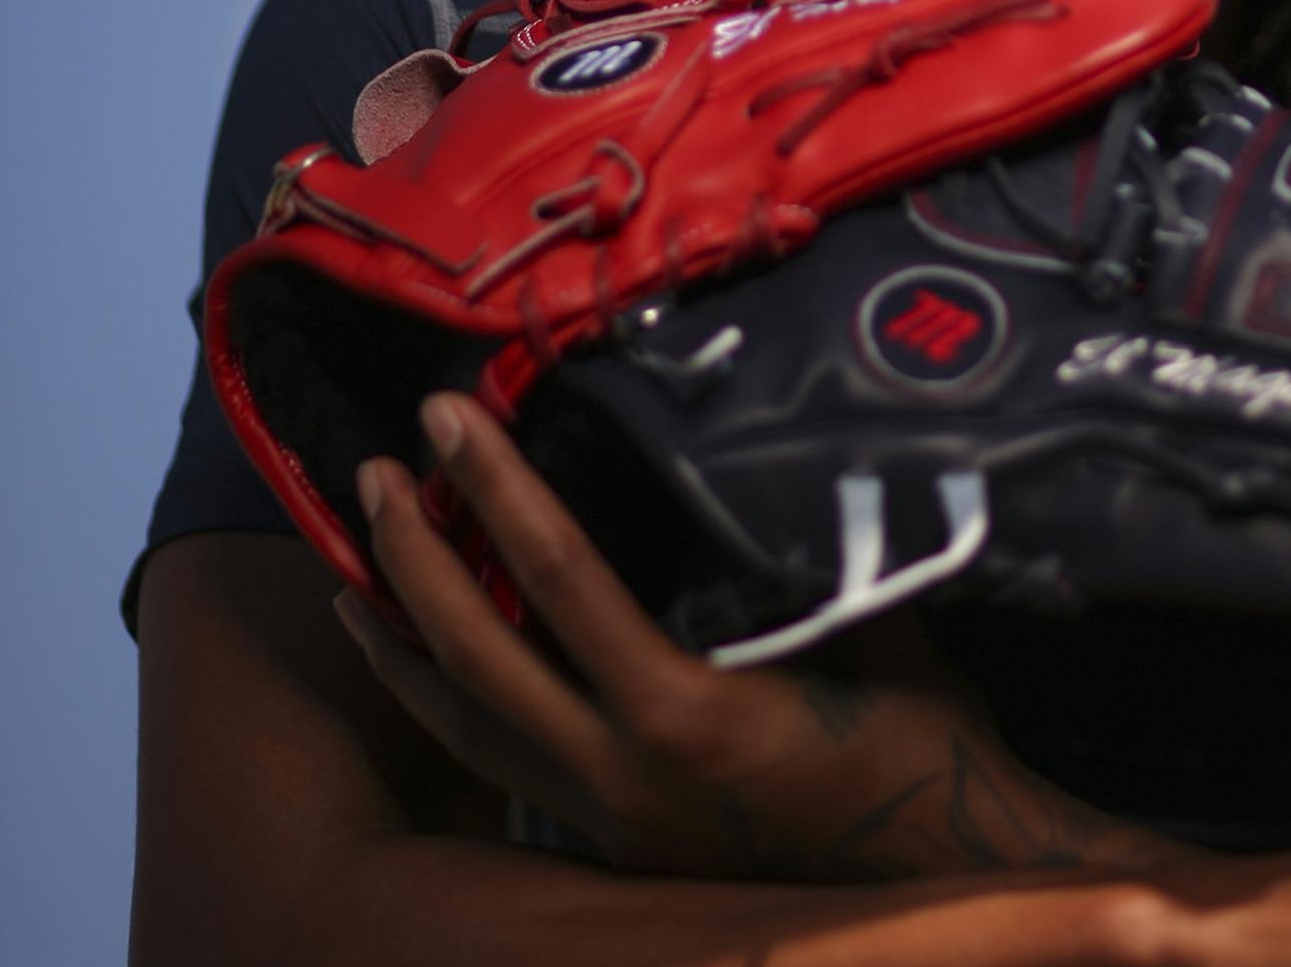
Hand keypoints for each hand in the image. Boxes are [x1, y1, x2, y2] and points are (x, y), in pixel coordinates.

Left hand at [337, 392, 1173, 881]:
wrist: (937, 873)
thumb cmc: (918, 742)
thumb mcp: (872, 624)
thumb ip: (800, 549)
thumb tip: (764, 449)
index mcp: (682, 708)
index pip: (554, 573)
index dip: (493, 486)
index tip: (449, 418)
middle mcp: (620, 769)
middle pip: (474, 651)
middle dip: (412, 553)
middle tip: (375, 473)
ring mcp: (605, 815)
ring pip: (460, 726)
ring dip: (399, 643)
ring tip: (353, 575)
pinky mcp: (609, 840)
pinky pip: (497, 766)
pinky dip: (445, 710)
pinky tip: (427, 673)